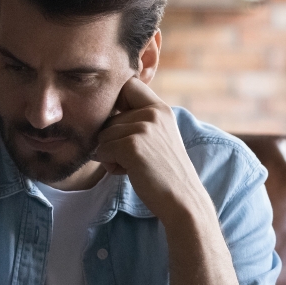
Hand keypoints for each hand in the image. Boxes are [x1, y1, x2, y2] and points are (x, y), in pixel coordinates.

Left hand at [91, 77, 205, 224]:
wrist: (182, 200)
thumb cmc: (167, 173)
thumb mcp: (160, 137)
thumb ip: (140, 121)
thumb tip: (104, 116)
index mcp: (161, 109)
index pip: (129, 85)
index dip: (117, 101)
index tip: (120, 120)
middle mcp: (153, 113)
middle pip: (110, 116)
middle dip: (112, 139)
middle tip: (131, 157)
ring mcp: (144, 128)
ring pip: (104, 134)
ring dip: (110, 153)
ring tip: (131, 166)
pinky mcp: (133, 145)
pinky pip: (103, 149)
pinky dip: (109, 163)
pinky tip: (127, 172)